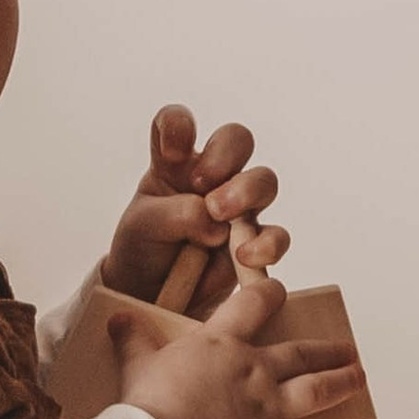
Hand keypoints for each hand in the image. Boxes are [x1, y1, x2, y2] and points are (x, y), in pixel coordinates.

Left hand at [101, 105, 288, 309]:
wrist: (152, 295)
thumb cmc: (144, 249)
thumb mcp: (142, 228)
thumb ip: (175, 215)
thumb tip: (215, 222)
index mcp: (174, 163)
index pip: (178, 123)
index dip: (178, 124)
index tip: (171, 149)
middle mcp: (211, 176)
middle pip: (236, 140)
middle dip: (224, 155)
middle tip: (203, 184)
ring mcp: (237, 207)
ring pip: (263, 181)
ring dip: (246, 192)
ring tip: (220, 215)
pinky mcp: (255, 242)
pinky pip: (276, 235)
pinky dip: (266, 244)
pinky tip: (244, 256)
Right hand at [115, 272, 364, 418]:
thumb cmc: (146, 403)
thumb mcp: (135, 363)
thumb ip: (132, 338)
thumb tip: (117, 317)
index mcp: (223, 344)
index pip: (255, 304)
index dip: (270, 294)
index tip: (279, 291)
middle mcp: (254, 370)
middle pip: (301, 352)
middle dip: (326, 347)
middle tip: (347, 347)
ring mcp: (267, 408)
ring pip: (317, 390)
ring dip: (342, 383)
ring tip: (359, 377)